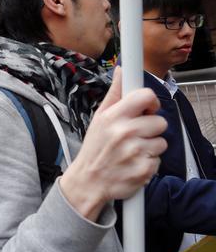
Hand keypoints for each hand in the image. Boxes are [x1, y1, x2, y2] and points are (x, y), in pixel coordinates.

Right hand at [60, 67, 166, 220]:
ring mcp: (135, 152)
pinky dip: (149, 163)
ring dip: (150, 147)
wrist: (88, 181)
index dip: (150, 102)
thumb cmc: (95, 149)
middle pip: (160, 121)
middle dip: (150, 129)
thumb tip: (122, 70)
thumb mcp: (99, 118)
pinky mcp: (144, 170)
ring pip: (162, 142)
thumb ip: (115, 94)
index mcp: (113, 117)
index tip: (147, 109)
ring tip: (133, 151)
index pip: (145, 96)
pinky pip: (158, 160)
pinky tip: (134, 163)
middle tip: (134, 135)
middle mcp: (124, 133)